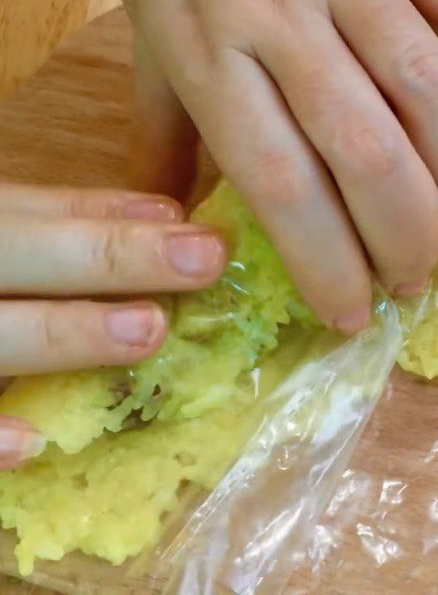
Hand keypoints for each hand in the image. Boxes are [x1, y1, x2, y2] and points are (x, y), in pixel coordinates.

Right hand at [0, 183, 224, 469]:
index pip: (25, 209)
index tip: (189, 220)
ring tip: (148, 331)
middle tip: (203, 258)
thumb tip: (158, 212)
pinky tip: (33, 443)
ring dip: (58, 333)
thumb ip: (49, 217)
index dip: (107, 213)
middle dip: (106, 256)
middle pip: (12, 252)